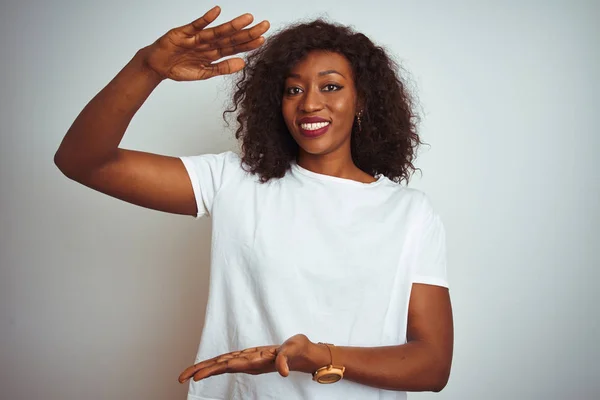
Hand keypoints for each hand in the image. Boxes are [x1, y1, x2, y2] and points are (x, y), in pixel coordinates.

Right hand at [142, 6, 269, 80]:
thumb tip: (242, 64)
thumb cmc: (179, 68)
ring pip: (218, 31)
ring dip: (233, 25)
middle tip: (265, 25)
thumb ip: (222, 68)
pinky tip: (217, 11)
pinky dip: (206, 18)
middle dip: (248, 32)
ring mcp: (196, 37)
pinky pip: (196, 24)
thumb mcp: (203, 73)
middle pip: (231, 38)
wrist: (157, 66)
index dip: (248, 44)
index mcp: (213, 53)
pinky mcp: (183, 32)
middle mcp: (208, 43)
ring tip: (248, 19)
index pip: (235, 47)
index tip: (263, 39)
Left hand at [178, 334, 328, 382]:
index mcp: (255, 362)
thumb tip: (283, 372)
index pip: (227, 366)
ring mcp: (249, 360)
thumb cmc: (299, 350)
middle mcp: (249, 363)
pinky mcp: (252, 356)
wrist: (305, 354)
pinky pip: (231, 359)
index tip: (196, 377)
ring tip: (189, 373)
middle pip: (220, 366)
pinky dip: (218, 362)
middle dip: (201, 370)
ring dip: (206, 367)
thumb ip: (286, 360)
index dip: (211, 370)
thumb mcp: (293, 351)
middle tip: (181, 378)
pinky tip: (210, 365)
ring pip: (223, 363)